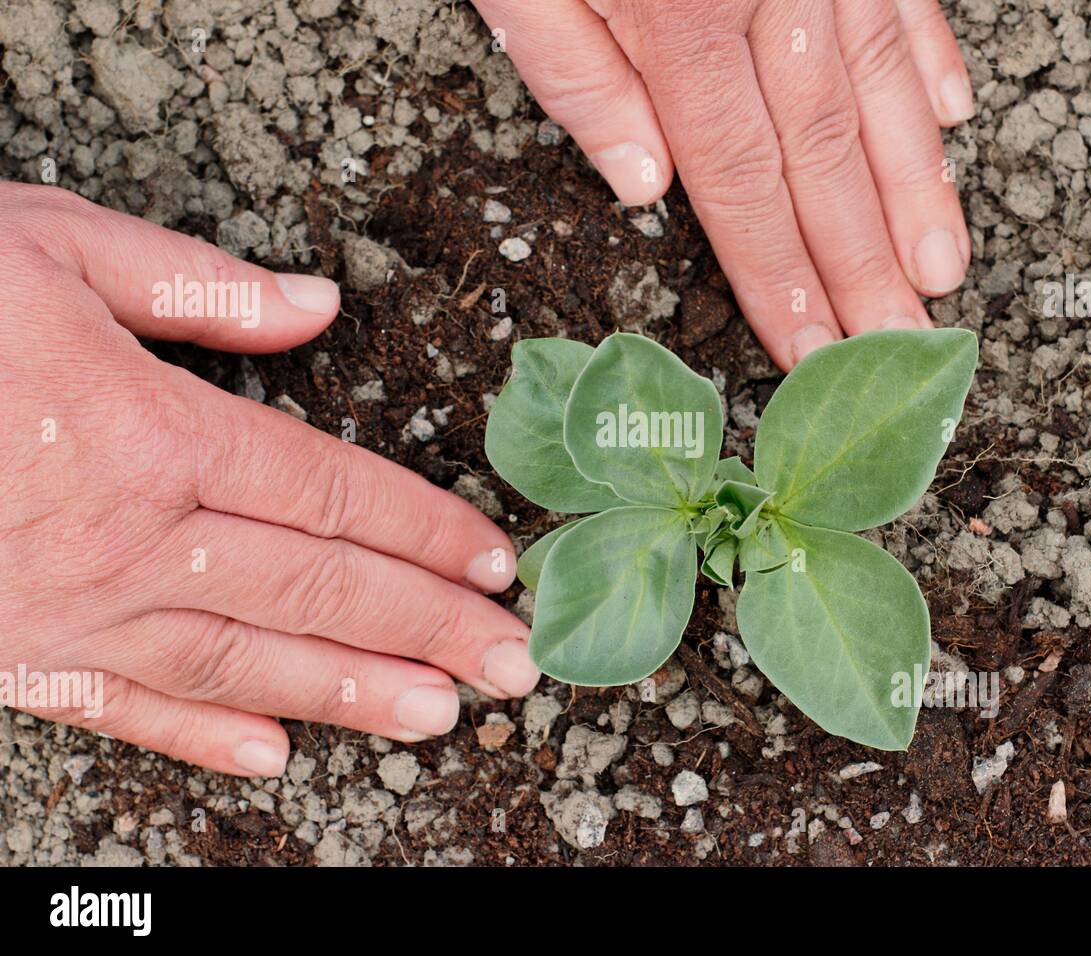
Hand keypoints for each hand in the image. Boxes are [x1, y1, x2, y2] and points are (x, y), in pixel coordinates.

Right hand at [0, 184, 536, 776]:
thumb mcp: (53, 248)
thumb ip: (199, 288)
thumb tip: (318, 304)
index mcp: (157, 435)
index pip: (336, 493)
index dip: (428, 533)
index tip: (496, 565)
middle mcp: (131, 538)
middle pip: (319, 589)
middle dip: (429, 630)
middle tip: (516, 668)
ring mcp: (69, 608)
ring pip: (244, 664)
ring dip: (352, 694)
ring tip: (441, 720)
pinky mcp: (9, 653)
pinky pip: (121, 711)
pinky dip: (199, 741)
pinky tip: (272, 765)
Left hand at [474, 0, 972, 368]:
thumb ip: (574, 71)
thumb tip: (644, 185)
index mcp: (682, 15)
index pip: (741, 184)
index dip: (781, 278)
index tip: (811, 350)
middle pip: (825, 156)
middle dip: (864, 265)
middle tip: (900, 349)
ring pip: (882, 88)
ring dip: (915, 188)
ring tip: (942, 272)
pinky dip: (929, 61)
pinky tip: (949, 120)